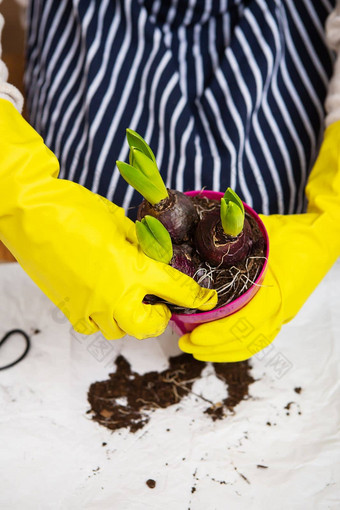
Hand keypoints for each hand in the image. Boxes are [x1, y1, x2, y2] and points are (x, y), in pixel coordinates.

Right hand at [0, 99, 216, 339]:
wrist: (30, 215)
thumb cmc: (74, 210)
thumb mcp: (118, 222)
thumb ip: (141, 244)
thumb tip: (153, 255)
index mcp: (132, 269)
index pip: (176, 289)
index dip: (198, 296)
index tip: (208, 300)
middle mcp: (113, 295)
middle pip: (148, 326)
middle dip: (160, 318)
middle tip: (160, 302)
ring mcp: (89, 306)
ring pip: (119, 329)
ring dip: (131, 318)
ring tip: (129, 297)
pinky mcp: (68, 308)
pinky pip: (93, 326)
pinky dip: (104, 318)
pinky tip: (103, 299)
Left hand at [179, 120, 339, 361]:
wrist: (324, 238)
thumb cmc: (294, 234)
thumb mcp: (262, 230)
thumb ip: (232, 233)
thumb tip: (198, 231)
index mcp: (277, 291)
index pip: (244, 323)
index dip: (217, 334)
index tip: (193, 336)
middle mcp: (281, 309)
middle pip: (246, 340)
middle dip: (214, 347)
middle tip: (185, 344)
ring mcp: (284, 314)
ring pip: (253, 344)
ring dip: (224, 351)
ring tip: (196, 349)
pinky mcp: (282, 313)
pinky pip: (260, 338)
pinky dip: (238, 346)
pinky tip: (219, 346)